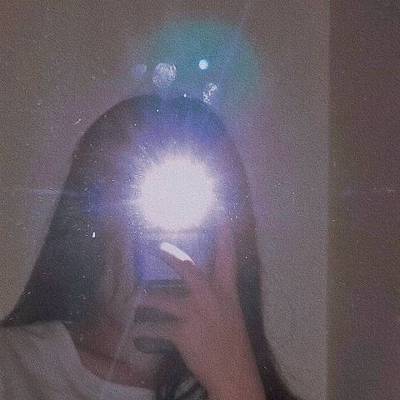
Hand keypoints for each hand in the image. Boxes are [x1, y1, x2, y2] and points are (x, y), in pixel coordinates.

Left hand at [138, 224, 265, 399]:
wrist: (235, 373)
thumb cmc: (233, 344)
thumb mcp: (230, 314)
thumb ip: (217, 297)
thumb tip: (203, 285)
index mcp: (227, 292)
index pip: (227, 258)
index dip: (223, 236)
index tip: (220, 215)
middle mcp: (211, 298)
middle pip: (189, 269)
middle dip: (172, 257)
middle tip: (158, 248)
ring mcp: (196, 314)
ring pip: (163, 300)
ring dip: (147, 300)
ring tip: (138, 300)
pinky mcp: (183, 332)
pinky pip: (157, 327)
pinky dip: (147, 330)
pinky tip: (140, 333)